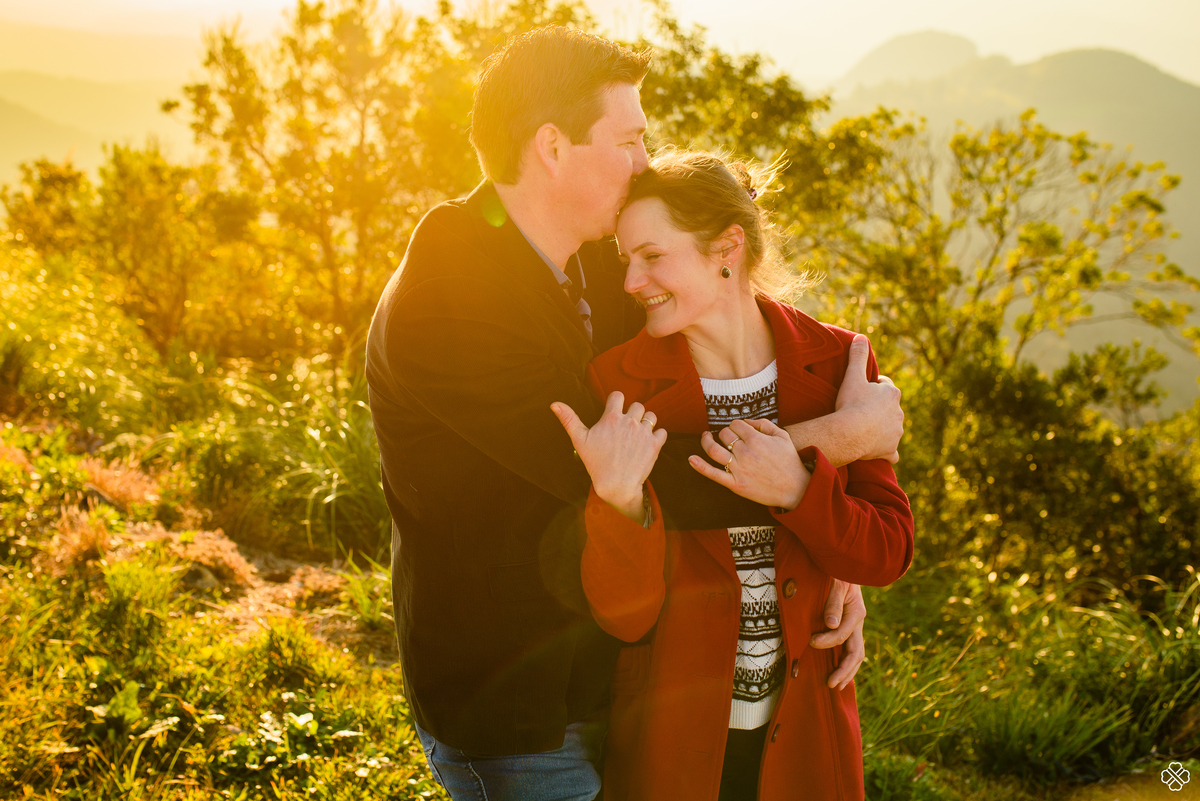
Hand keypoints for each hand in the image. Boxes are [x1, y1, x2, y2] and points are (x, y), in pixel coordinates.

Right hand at [551, 392, 666, 519]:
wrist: (616, 485)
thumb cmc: (596, 463)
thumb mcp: (579, 440)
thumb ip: (569, 419)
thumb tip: (554, 404)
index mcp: (611, 417)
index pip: (618, 395)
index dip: (616, 402)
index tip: (614, 413)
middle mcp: (629, 421)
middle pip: (637, 405)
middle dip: (632, 414)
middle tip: (626, 429)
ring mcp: (643, 432)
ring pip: (651, 416)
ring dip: (646, 422)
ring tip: (638, 435)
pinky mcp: (655, 444)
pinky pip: (662, 431)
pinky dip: (656, 436)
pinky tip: (647, 444)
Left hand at [689, 418, 808, 509]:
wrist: (795, 488)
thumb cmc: (789, 461)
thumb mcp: (782, 436)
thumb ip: (763, 424)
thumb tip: (745, 421)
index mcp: (756, 439)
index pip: (735, 425)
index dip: (735, 426)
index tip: (738, 431)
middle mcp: (745, 452)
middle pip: (724, 435)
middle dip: (725, 433)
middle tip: (729, 438)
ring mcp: (739, 468)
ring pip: (714, 450)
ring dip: (706, 441)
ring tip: (706, 437)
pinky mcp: (735, 484)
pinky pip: (713, 474)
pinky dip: (700, 466)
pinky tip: (691, 459)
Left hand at [808, 579, 865, 689]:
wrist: (842, 564)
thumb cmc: (837, 570)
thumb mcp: (835, 582)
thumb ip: (833, 602)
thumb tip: (831, 624)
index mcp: (856, 612)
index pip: (843, 634)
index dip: (827, 641)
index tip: (811, 642)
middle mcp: (858, 622)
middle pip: (856, 652)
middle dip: (844, 670)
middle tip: (830, 684)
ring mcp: (854, 626)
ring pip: (855, 654)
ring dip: (846, 671)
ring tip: (835, 686)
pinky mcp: (848, 627)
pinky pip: (849, 649)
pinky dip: (844, 663)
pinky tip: (836, 672)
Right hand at [835, 334, 902, 463]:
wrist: (850, 432)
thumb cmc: (851, 403)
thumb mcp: (853, 376)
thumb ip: (858, 356)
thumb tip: (861, 336)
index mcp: (892, 393)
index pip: (886, 386)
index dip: (874, 387)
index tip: (863, 390)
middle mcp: (899, 412)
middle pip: (890, 408)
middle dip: (879, 408)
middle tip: (860, 410)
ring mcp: (896, 432)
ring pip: (893, 429)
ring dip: (883, 429)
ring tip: (865, 430)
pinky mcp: (891, 450)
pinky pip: (892, 453)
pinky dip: (887, 452)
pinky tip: (879, 452)